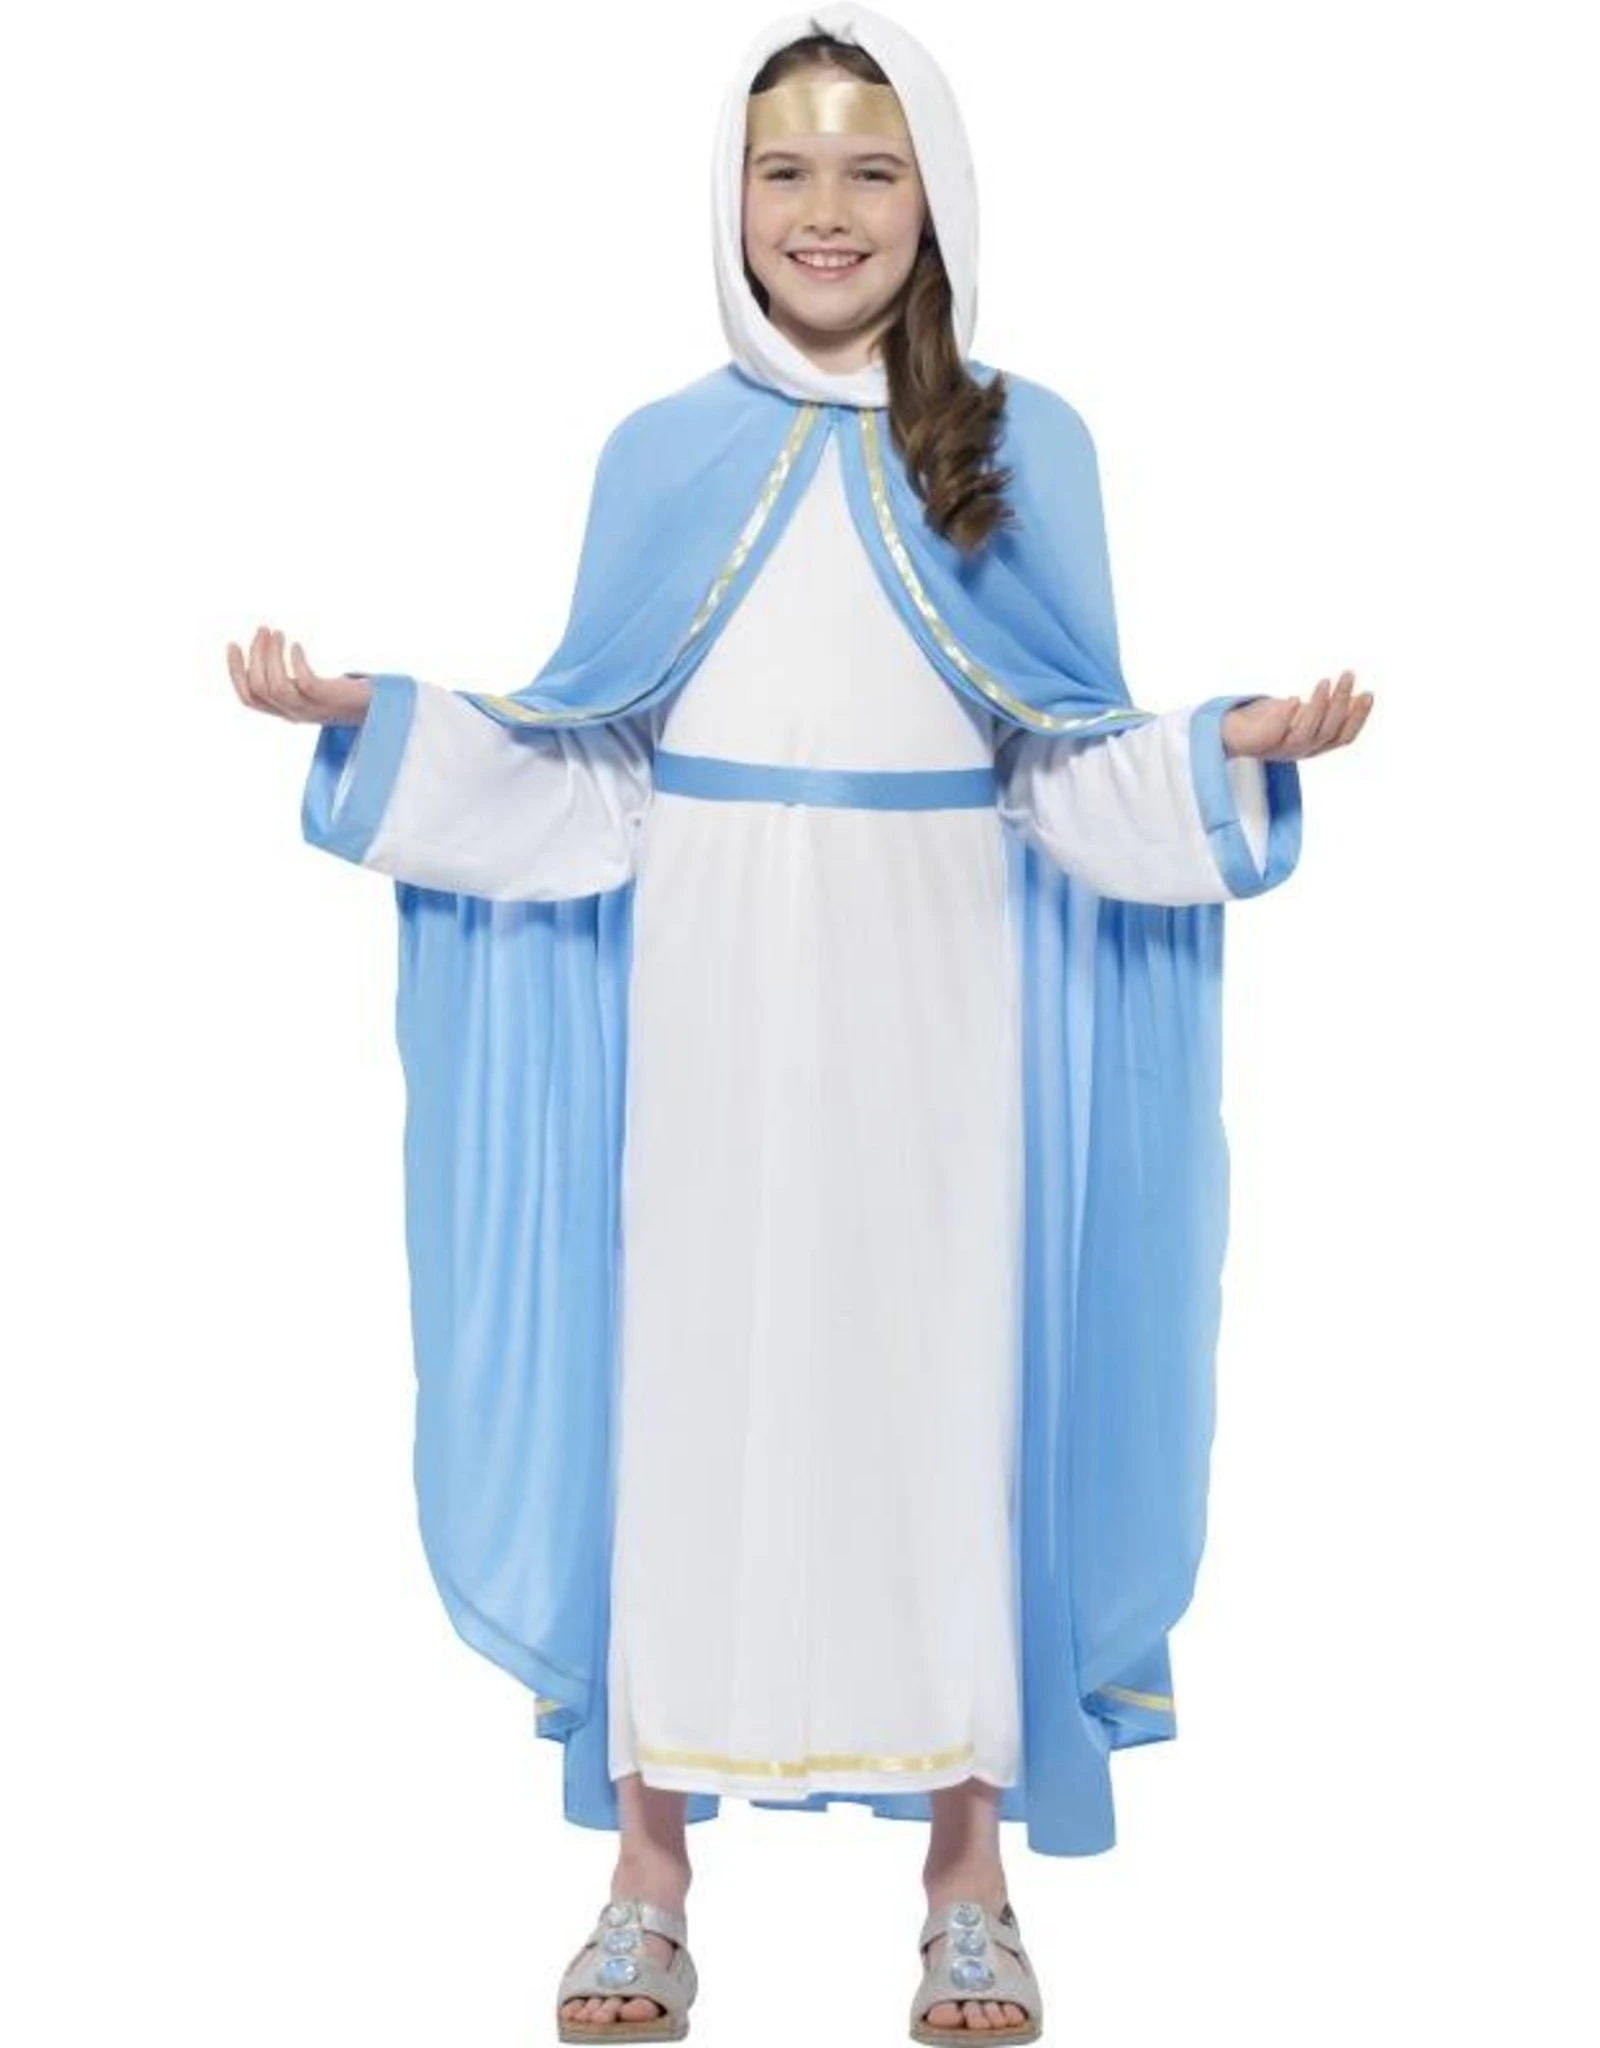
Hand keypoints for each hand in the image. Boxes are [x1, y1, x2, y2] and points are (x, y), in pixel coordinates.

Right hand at [227, 625, 372, 725]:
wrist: (382, 709)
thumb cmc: (345, 696)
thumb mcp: (310, 690)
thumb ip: (290, 679)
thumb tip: (266, 647)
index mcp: (286, 712)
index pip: (248, 698)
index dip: (235, 672)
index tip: (233, 643)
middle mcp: (296, 713)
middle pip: (259, 687)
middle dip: (255, 654)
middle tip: (264, 629)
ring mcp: (313, 708)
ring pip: (276, 686)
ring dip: (271, 655)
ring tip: (279, 632)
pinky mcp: (330, 699)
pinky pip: (304, 683)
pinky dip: (295, 662)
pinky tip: (298, 646)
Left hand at [1220, 671, 1372, 759]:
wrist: (1232, 734)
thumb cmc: (1272, 720)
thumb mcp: (1305, 714)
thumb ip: (1327, 710)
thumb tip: (1358, 696)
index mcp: (1316, 745)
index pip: (1344, 737)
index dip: (1358, 718)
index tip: (1368, 693)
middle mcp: (1302, 750)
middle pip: (1328, 730)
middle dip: (1341, 702)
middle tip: (1348, 674)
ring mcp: (1281, 749)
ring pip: (1306, 732)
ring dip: (1318, 705)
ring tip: (1325, 681)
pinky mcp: (1259, 744)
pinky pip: (1275, 733)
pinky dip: (1285, 717)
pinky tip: (1294, 699)